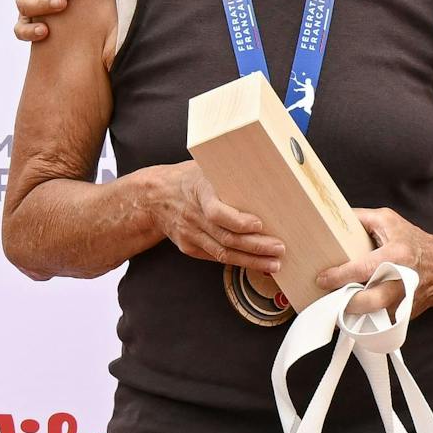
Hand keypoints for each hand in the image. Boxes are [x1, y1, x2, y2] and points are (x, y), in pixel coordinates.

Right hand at [139, 162, 282, 271]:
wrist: (154, 197)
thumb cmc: (188, 179)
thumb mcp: (205, 168)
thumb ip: (229, 174)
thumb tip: (267, 173)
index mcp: (198, 191)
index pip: (216, 211)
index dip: (238, 220)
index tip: (258, 224)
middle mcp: (193, 216)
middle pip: (226, 237)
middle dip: (255, 246)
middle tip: (279, 249)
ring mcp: (190, 235)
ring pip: (223, 253)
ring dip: (251, 260)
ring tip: (274, 264)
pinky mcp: (190, 247)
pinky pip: (216, 258)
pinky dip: (238, 262)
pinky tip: (256, 265)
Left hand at [321, 208, 432, 319]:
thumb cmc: (412, 242)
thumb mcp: (388, 220)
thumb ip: (359, 218)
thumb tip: (331, 218)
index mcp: (396, 255)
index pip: (364, 269)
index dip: (340, 276)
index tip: (321, 279)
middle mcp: (402, 282)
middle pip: (371, 301)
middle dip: (347, 304)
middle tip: (327, 300)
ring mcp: (404, 302)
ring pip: (373, 318)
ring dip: (351, 317)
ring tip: (333, 310)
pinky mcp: (403, 316)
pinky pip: (378, 324)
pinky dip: (362, 322)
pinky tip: (349, 315)